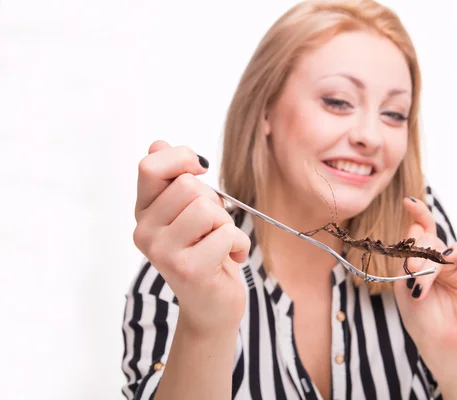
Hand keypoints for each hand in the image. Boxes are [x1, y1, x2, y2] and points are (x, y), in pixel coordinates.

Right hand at [133, 140, 250, 336]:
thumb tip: (159, 144)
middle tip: (213, 228)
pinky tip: (231, 259)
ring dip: (226, 224)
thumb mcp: (190, 212)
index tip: (199, 171)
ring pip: (206, 208)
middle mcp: (144, 231)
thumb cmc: (206, 253)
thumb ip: (174, 180)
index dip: (181, 159)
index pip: (150, 166)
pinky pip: (225, 234)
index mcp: (144, 212)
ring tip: (221, 243)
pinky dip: (239, 244)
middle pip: (188, 185)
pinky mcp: (186, 269)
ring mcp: (162, 252)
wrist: (212, 306)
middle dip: (213, 202)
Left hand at [393, 196, 456, 371]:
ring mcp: (455, 264)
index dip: (416, 213)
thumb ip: (408, 258)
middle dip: (415, 251)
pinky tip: (446, 260)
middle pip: (426, 236)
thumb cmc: (419, 316)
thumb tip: (416, 229)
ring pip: (441, 244)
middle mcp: (437, 258)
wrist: (438, 341)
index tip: (408, 201)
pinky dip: (454, 252)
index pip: (418, 230)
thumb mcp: (403, 284)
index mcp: (419, 259)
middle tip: (412, 273)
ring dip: (428, 261)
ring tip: (421, 284)